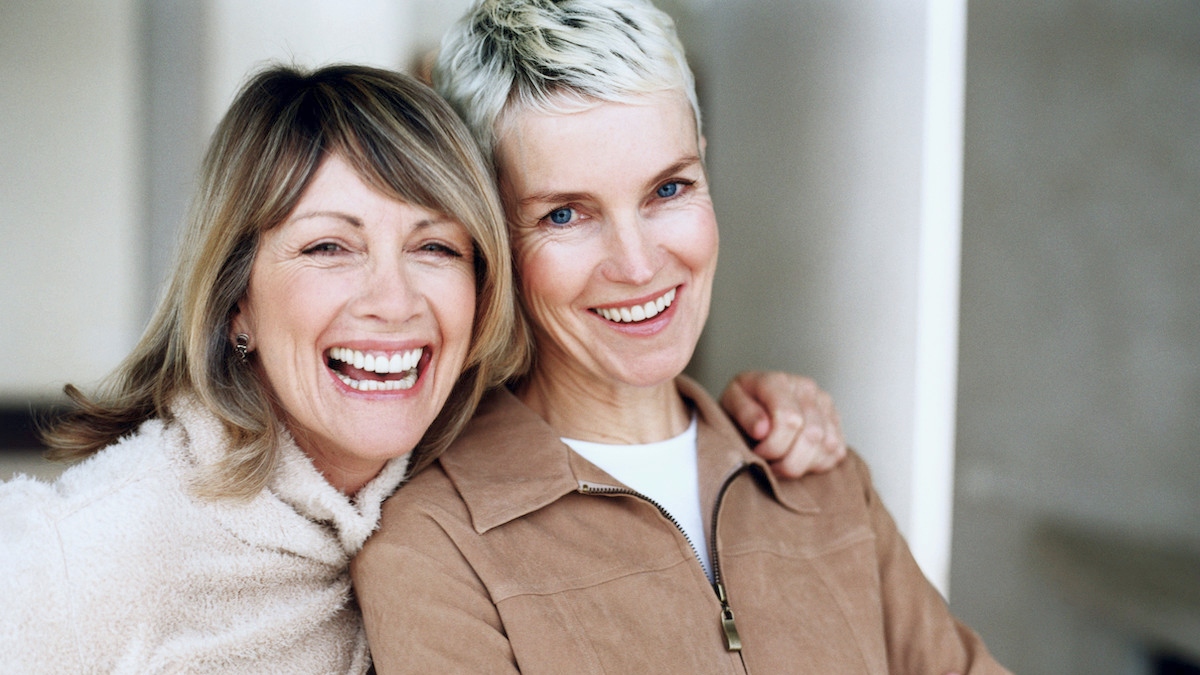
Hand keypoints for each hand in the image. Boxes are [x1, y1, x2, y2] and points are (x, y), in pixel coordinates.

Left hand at [719, 370, 846, 478]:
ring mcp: (826, 405)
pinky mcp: (836, 423)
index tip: (757, 452)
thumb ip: (744, 412)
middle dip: (787, 460)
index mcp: (779, 381)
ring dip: (802, 464)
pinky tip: (797, 459)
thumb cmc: (743, 404)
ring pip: (827, 446)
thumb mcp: (730, 402)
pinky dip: (817, 464)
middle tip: (770, 464)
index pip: (789, 419)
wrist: (756, 401)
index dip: (773, 445)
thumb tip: (761, 429)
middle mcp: (807, 389)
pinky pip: (836, 452)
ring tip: (781, 462)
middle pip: (811, 435)